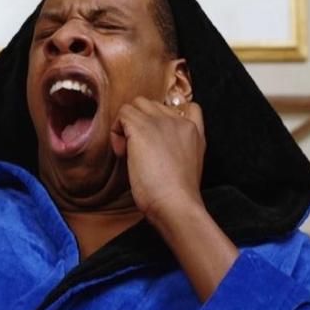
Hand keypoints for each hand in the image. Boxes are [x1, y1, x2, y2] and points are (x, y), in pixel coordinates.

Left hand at [110, 97, 205, 222]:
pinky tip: (122, 154)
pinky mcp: (142, 128)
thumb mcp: (186, 168)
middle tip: (138, 152)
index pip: (185, 107)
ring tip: (128, 151)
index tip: (156, 139)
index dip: (165, 117)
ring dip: (127, 124)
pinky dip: (116, 132)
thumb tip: (152, 149)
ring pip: (135, 105)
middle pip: (152, 105)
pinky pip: (122, 114)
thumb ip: (176, 151)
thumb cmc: (176, 197)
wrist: (175, 204)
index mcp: (193, 132)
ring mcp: (161, 122)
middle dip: (141, 123)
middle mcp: (179, 122)